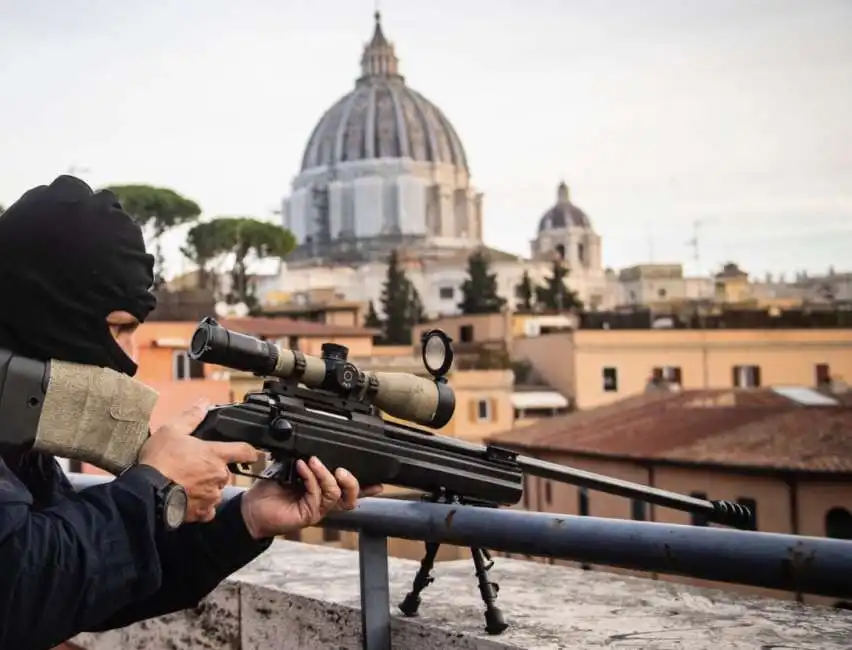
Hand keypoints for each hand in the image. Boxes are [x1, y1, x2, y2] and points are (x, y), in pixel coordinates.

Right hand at [138, 400, 262, 522]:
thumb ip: (192, 417)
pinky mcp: (202, 512)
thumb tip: (204, 404)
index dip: (250, 451)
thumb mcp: (172, 430)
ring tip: (186, 482)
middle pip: (226, 471)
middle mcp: (219, 476)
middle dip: (214, 468)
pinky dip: (200, 504)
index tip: (251, 453)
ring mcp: (211, 495)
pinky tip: (187, 498)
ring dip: (207, 486)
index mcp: (215, 454)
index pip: (245, 451)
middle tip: (195, 466)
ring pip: (216, 489)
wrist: (145, 492)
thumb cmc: (159, 461)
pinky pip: (207, 508)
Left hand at [240, 456, 382, 539]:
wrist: (252, 509)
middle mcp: (324, 501)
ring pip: (335, 495)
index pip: (349, 489)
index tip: (379, 482)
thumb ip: (307, 460)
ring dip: (326, 475)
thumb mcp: (292, 469)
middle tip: (342, 469)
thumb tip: (315, 444)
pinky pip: (317, 495)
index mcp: (324, 491)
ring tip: (314, 461)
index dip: (367, 487)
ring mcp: (317, 509)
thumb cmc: (271, 489)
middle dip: (352, 482)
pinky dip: (311, 478)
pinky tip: (302, 467)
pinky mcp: (308, 515)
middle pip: (351, 497)